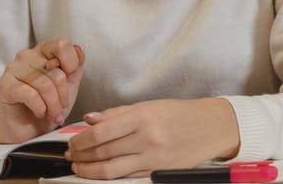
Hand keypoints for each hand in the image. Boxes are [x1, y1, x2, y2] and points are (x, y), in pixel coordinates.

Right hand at [0, 39, 85, 142]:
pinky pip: (31, 95)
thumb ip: (76, 66)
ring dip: (53, 106)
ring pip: (45, 85)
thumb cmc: (48, 105)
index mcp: (43, 51)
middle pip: (56, 71)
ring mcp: (14, 69)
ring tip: (53, 115)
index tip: (68, 85)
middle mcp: (27, 55)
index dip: (71, 66)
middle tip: (61, 109)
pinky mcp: (5, 85)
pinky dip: (40, 108)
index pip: (63, 45)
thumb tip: (78, 49)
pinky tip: (40, 113)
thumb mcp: (69, 85)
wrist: (27, 129)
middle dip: (63, 95)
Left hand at [66, 98, 239, 178]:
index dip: (80, 139)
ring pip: (110, 169)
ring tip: (78, 165)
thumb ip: (118, 113)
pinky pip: (126, 176)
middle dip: (81, 154)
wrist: (212, 128)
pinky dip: (107, 176)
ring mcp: (152, 158)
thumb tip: (90, 119)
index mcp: (143, 117)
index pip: (101, 132)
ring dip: (88, 169)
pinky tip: (98, 172)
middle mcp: (147, 138)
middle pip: (102, 152)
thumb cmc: (181, 114)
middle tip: (71, 153)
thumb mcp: (150, 105)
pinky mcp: (157, 172)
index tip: (73, 140)